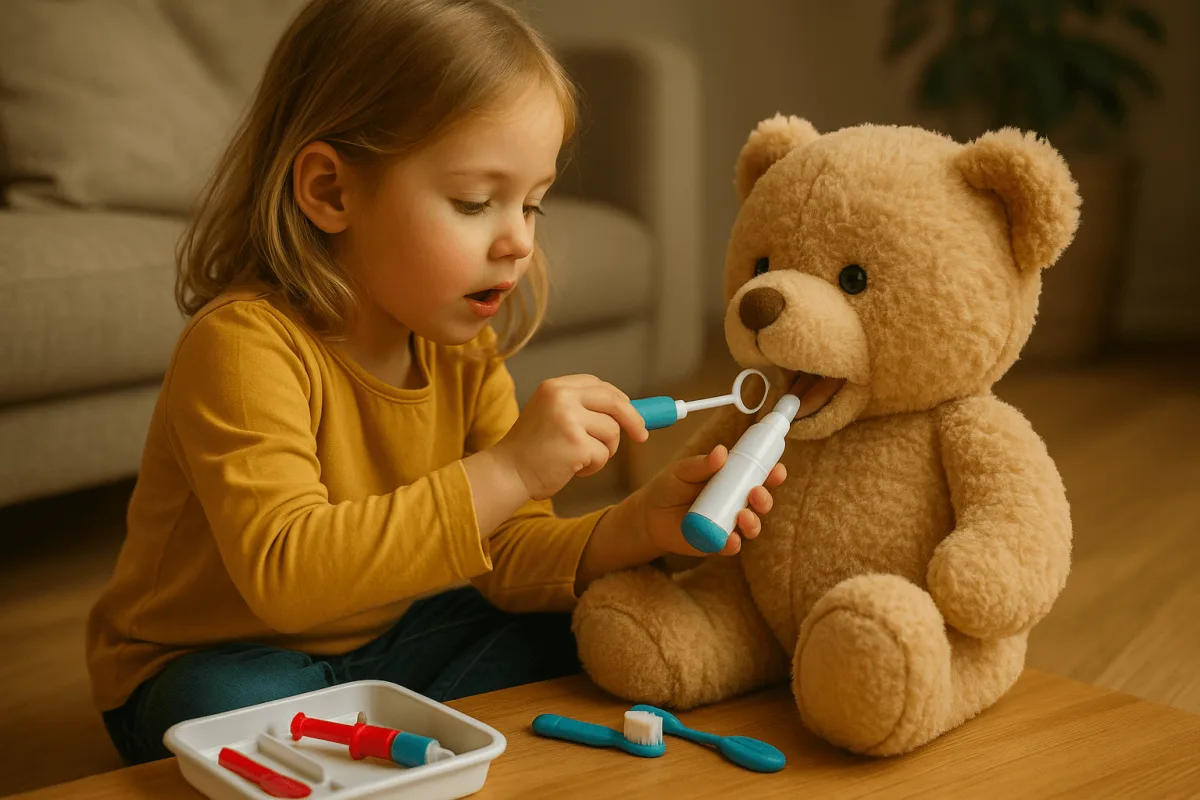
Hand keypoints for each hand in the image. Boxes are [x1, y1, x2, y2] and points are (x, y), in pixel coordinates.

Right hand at [493, 375, 648, 500]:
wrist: (508, 472)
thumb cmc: (532, 449)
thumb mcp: (551, 414)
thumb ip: (582, 408)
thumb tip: (627, 412)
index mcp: (555, 387)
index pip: (600, 386)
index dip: (621, 401)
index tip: (633, 414)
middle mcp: (562, 397)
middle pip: (615, 402)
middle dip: (634, 419)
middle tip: (641, 436)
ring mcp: (569, 419)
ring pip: (612, 432)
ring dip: (603, 451)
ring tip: (578, 459)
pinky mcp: (576, 444)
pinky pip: (604, 455)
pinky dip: (593, 466)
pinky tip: (572, 469)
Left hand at [635, 445, 786, 556]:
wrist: (648, 516)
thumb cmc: (669, 487)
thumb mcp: (682, 471)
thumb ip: (701, 464)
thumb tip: (721, 451)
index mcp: (732, 481)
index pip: (758, 476)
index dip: (772, 474)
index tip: (777, 470)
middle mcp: (735, 502)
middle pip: (760, 502)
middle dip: (765, 499)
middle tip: (756, 493)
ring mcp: (728, 524)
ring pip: (751, 526)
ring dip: (754, 522)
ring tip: (743, 516)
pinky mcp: (716, 543)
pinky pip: (731, 546)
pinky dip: (734, 543)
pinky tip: (731, 539)